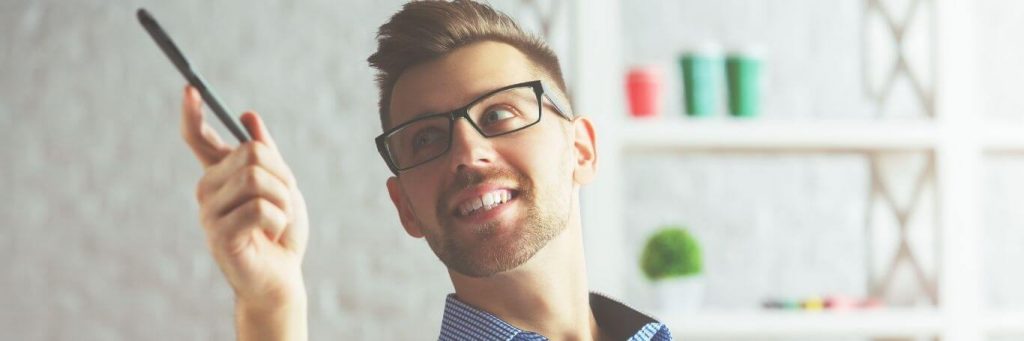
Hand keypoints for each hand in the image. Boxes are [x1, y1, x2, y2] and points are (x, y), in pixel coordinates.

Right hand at [179, 85, 308, 337]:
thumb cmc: (280, 233)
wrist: (281, 277)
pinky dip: (279, 220)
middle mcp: (208, 190)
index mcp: (220, 175)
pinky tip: (271, 235)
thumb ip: (267, 154)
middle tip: (283, 202)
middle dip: (282, 176)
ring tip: (278, 222)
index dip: (193, 114)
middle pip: (251, 154)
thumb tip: (249, 116)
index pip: (198, 139)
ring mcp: (209, 212)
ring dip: (283, 200)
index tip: (189, 89)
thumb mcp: (282, 186)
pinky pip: (260, 207)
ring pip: (257, 179)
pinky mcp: (220, 234)